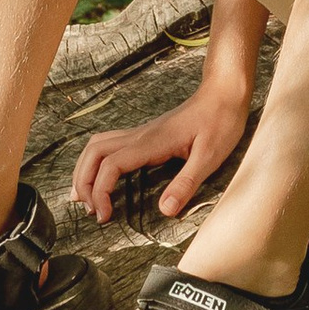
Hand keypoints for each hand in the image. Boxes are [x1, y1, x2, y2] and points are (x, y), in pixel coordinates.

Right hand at [71, 73, 251, 224]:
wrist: (223, 94)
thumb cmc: (220, 122)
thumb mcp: (209, 157)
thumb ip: (186, 184)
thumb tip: (165, 211)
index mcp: (152, 142)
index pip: (111, 165)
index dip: (100, 191)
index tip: (104, 215)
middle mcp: (140, 135)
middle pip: (94, 152)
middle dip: (84, 182)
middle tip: (91, 211)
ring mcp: (141, 133)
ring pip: (97, 145)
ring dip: (86, 170)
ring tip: (85, 198)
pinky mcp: (146, 135)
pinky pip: (109, 145)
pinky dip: (96, 162)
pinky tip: (100, 176)